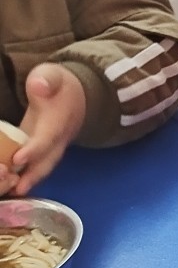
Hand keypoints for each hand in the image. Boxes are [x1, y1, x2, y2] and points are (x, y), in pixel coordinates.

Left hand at [0, 64, 86, 195]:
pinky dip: (24, 178)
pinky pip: (36, 167)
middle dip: (32, 175)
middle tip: (16, 188)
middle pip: (48, 160)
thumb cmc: (59, 84)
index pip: (48, 137)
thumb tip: (39, 85)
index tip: (17, 158)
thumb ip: (46, 79)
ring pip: (42, 167)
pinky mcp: (43, 152)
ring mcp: (52, 147)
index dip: (34, 149)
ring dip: (28, 181)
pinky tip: (9, 187)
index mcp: (59, 120)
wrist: (77, 96)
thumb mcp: (52, 75)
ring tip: (10, 193)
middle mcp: (58, 138)